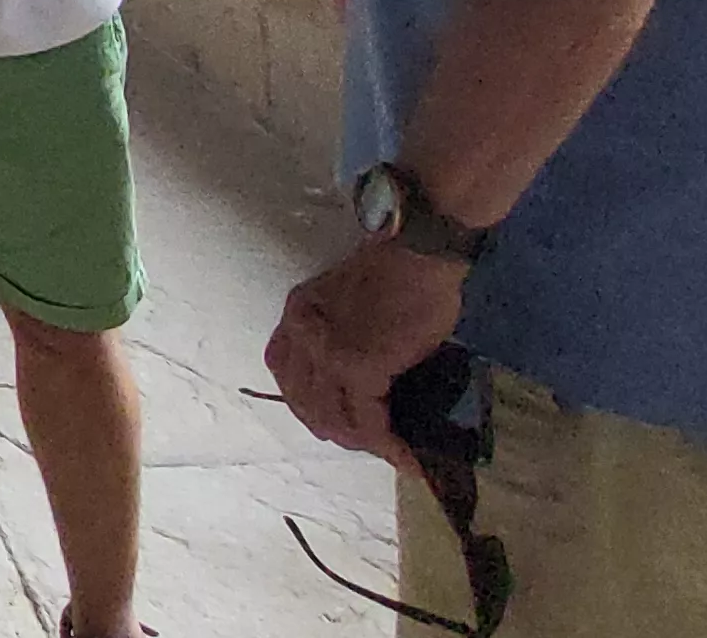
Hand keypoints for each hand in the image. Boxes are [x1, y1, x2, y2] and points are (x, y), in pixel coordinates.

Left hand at [265, 238, 467, 469]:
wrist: (421, 253)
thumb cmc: (399, 271)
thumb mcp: (348, 300)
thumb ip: (342, 334)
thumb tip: (362, 376)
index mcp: (298, 315)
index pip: (284, 372)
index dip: (307, 401)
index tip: (336, 415)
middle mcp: (302, 335)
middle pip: (304, 402)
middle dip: (335, 428)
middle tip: (369, 440)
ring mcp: (327, 354)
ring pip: (332, 419)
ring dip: (360, 441)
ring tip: (388, 449)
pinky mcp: (359, 369)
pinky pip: (367, 421)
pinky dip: (387, 443)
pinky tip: (404, 454)